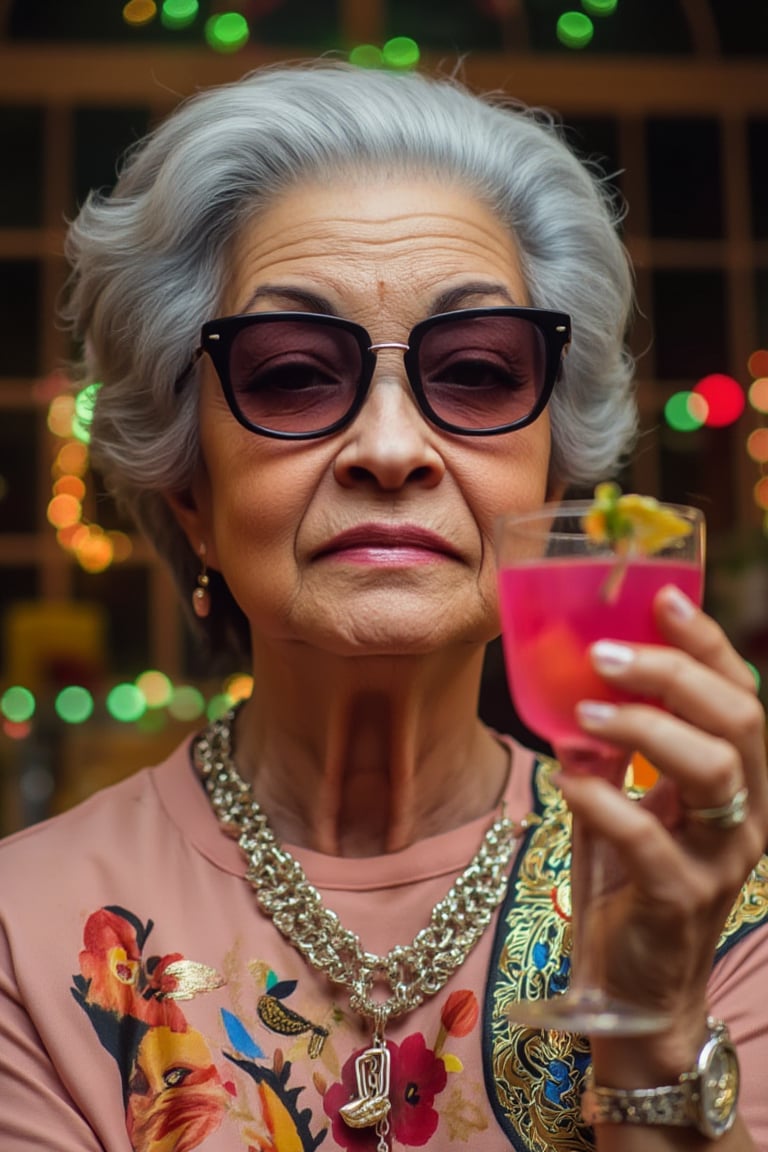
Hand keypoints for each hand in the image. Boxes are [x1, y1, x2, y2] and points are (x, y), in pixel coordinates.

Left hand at [559, 584, 766, 1075]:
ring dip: (642, 727)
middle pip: (737, 720)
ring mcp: (721, 859)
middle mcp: (747, 815)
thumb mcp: (629, 804)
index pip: (741, 695)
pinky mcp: (681, 898)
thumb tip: (575, 691)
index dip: (706, 643)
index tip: (661, 598)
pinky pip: (646, 834)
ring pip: (710, 769)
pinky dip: (600, 797)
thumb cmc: (632, 884)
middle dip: (673, 673)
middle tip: (605, 654)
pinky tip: (564, 780)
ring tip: (586, 712)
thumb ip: (614, 754)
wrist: (636, 991)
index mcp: (740, 782)